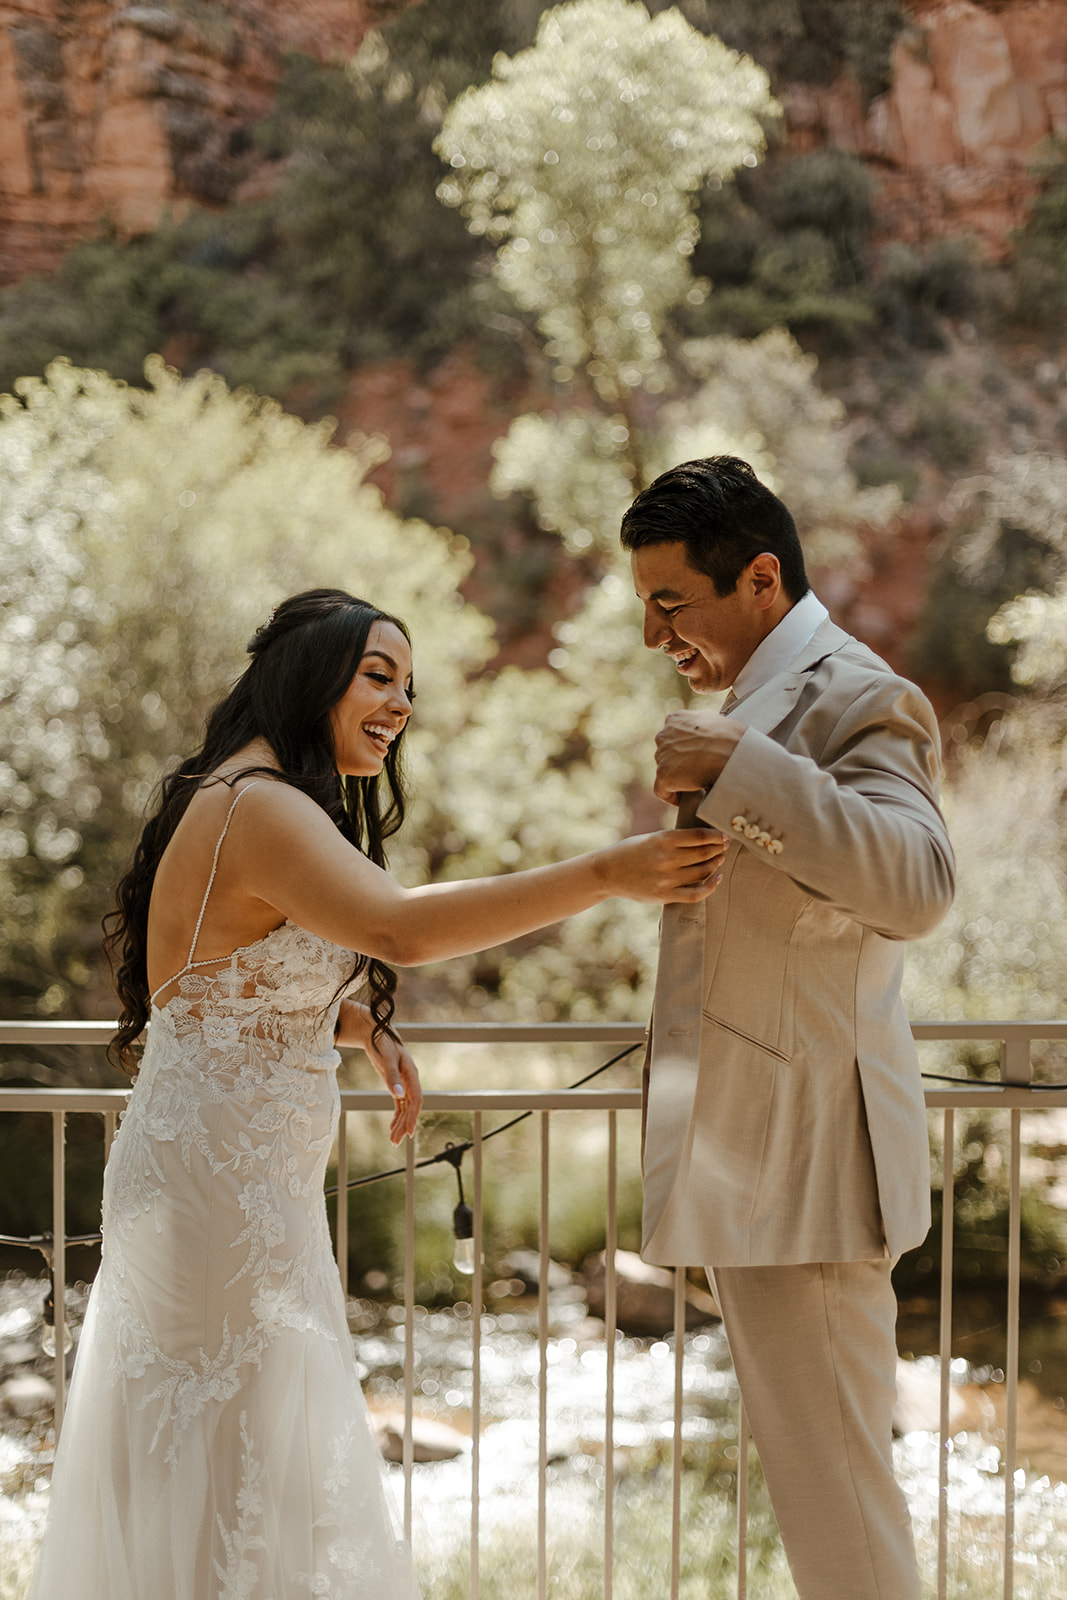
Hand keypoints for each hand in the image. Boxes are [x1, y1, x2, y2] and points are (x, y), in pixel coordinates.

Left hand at [335, 1000, 422, 1143]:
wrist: (374, 1030)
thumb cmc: (382, 1042)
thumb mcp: (387, 1059)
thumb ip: (392, 1078)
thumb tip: (399, 1096)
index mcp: (411, 1074)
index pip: (416, 1100)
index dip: (414, 1116)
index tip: (410, 1132)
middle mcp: (410, 1080)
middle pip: (410, 1107)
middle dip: (404, 1125)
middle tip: (396, 1142)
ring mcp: (403, 1082)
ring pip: (405, 1107)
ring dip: (400, 1123)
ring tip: (393, 1140)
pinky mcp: (395, 1083)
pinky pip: (399, 1104)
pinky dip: (397, 1115)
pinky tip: (392, 1127)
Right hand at [603, 827, 727, 903]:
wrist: (608, 872)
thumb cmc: (632, 852)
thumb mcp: (652, 838)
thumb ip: (675, 839)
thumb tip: (704, 839)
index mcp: (664, 839)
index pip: (701, 836)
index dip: (717, 836)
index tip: (724, 835)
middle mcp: (667, 858)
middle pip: (704, 853)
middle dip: (718, 849)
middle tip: (725, 846)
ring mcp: (667, 878)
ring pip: (703, 871)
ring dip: (715, 864)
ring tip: (719, 859)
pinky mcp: (665, 895)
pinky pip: (696, 894)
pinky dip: (711, 886)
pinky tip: (717, 878)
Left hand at [654, 711, 743, 805]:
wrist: (733, 752)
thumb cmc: (732, 738)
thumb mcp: (713, 720)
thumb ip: (699, 725)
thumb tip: (703, 734)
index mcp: (674, 720)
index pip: (672, 738)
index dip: (683, 751)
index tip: (695, 759)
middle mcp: (663, 736)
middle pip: (666, 755)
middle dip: (678, 764)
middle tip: (697, 773)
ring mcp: (661, 756)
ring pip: (665, 772)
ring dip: (677, 779)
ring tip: (696, 785)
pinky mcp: (664, 775)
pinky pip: (661, 791)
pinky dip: (672, 796)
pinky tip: (686, 799)